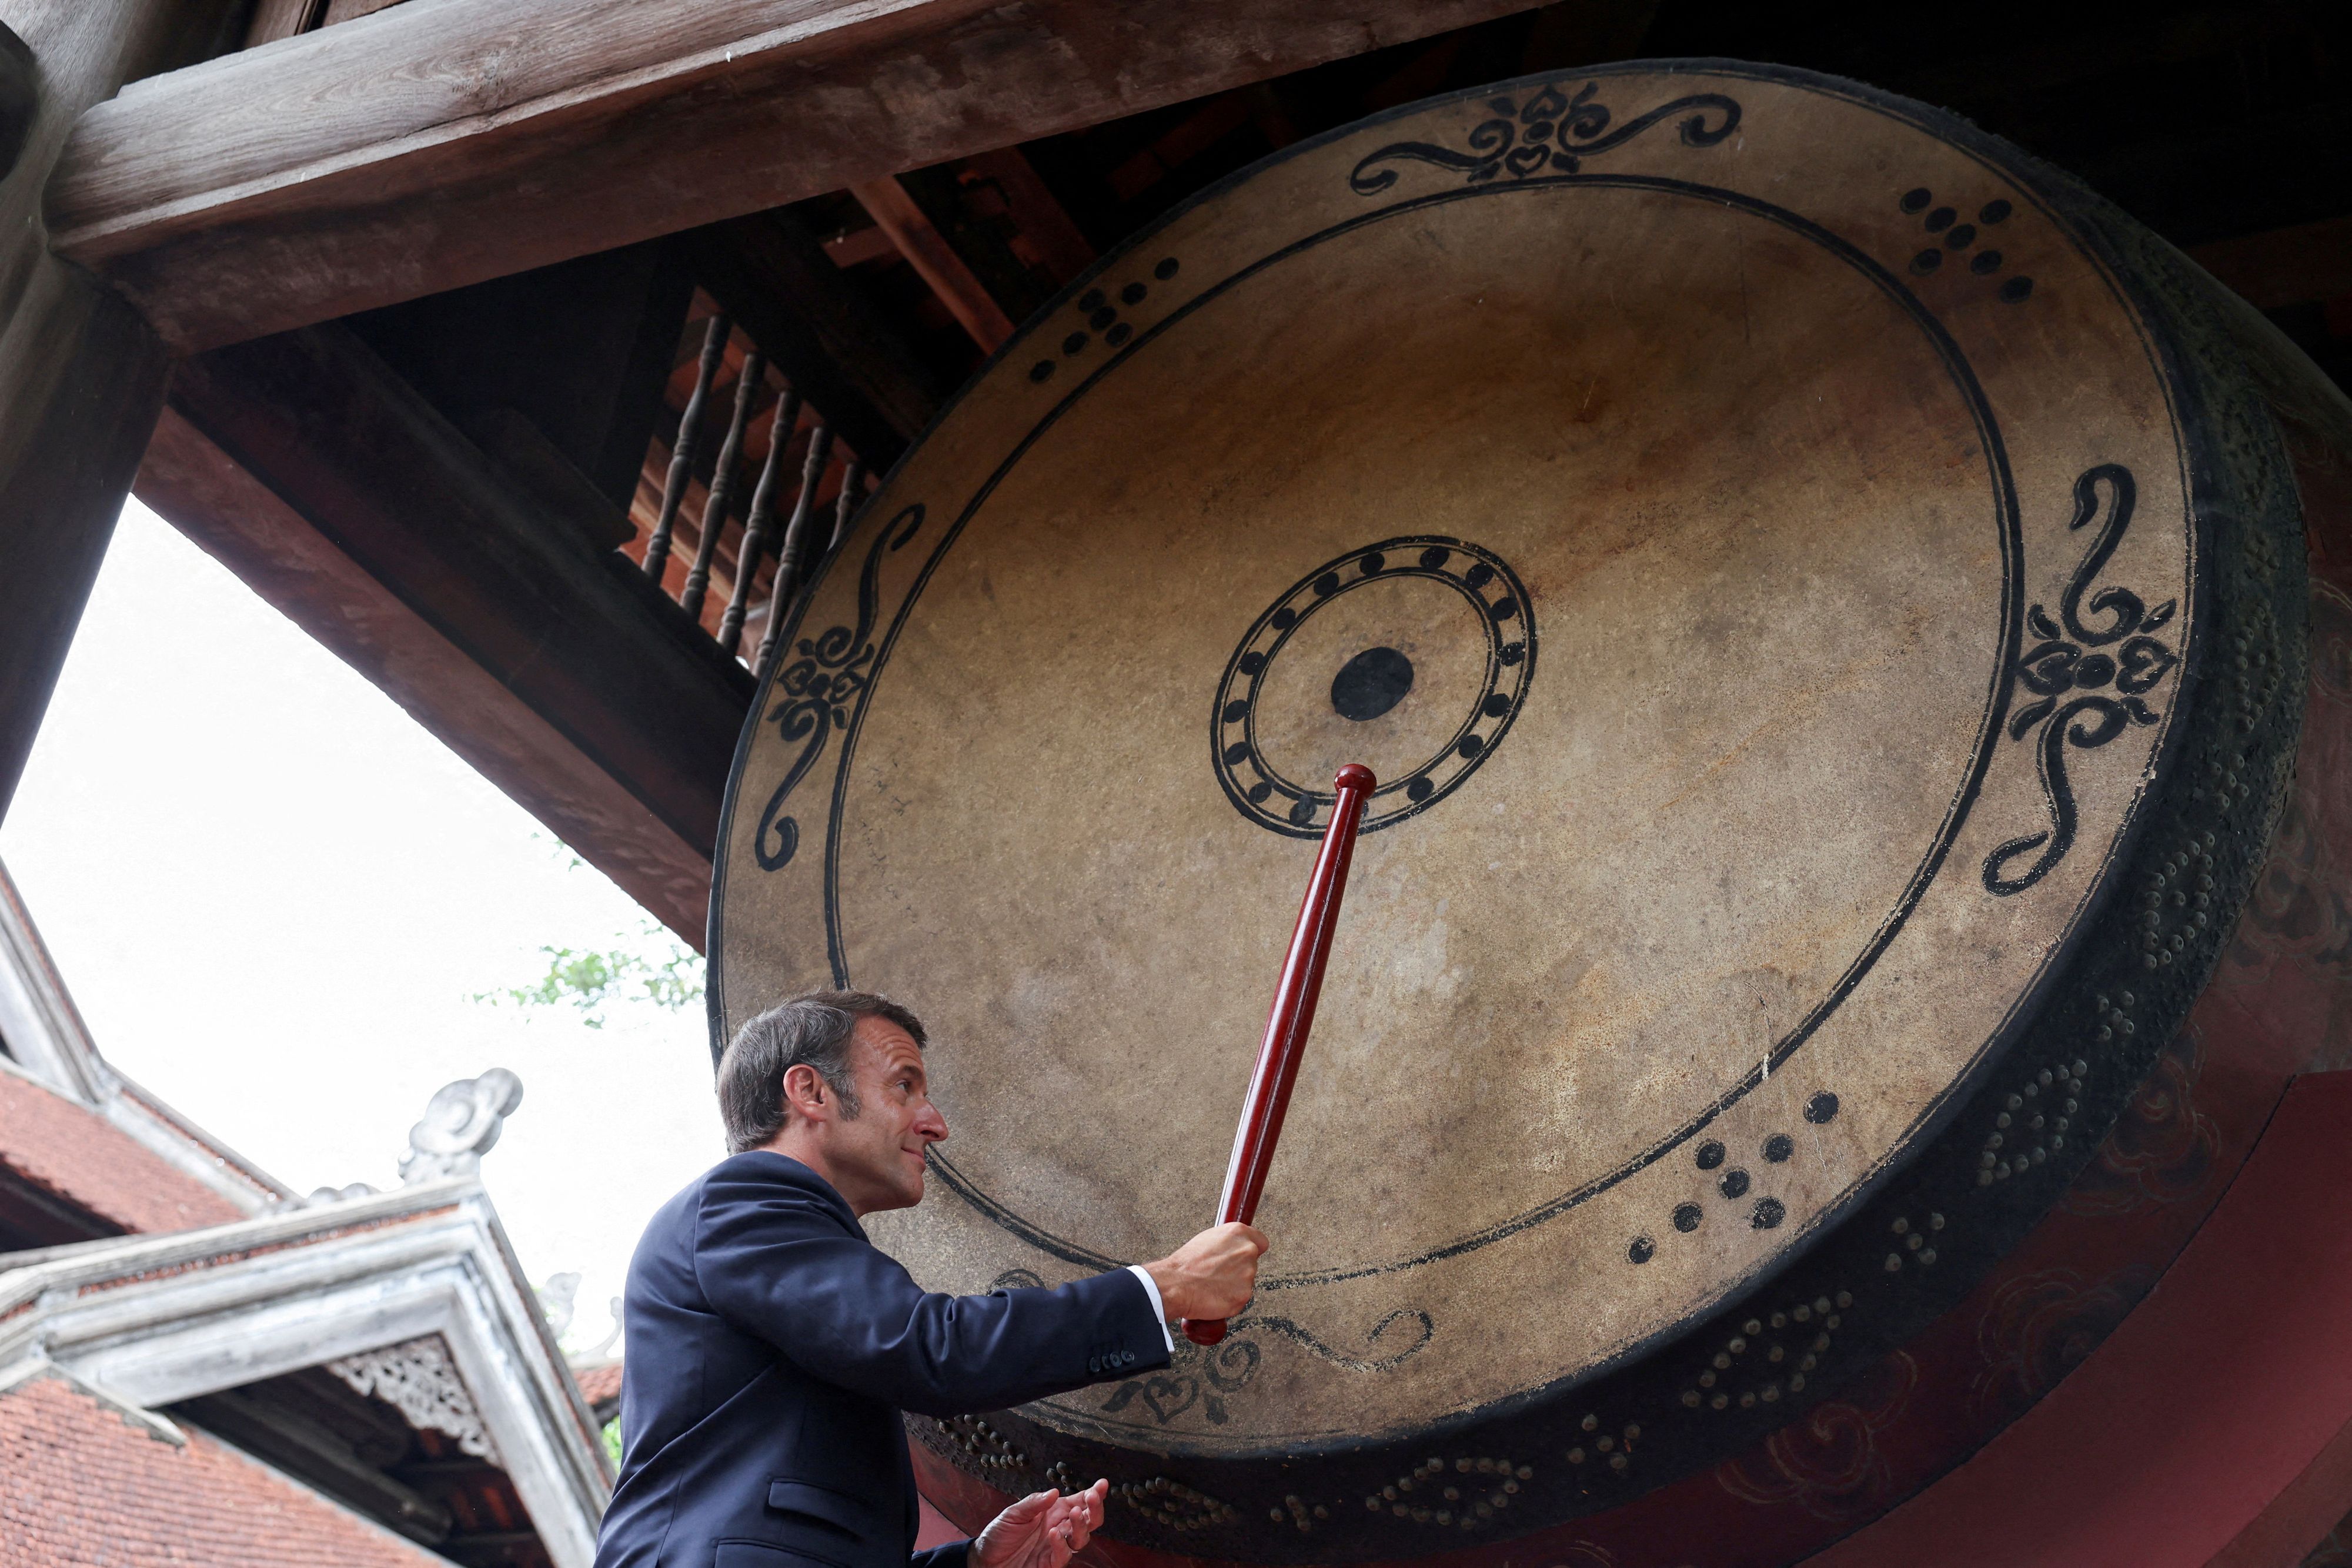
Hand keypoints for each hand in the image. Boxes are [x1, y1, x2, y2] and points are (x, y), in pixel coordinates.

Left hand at [971, 1480, 1107, 1567]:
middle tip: (1093, 1498)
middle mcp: (1059, 1528)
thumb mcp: (1013, 1513)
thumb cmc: (999, 1534)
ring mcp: (1056, 1547)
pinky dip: (1061, 1544)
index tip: (1102, 1484)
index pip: (1079, 1501)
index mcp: (1053, 1512)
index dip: (1093, 1493)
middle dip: (1095, 1508)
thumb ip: (1034, 1503)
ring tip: (1074, 1512)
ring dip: (1081, 1525)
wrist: (985, 1560)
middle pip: (1088, 1520)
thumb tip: (1055, 1492)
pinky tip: (1054, 1534)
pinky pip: (1063, 1555)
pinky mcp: (1050, 1563)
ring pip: (1081, 1538)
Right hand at [1142, 1221, 1267, 1322]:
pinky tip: (1215, 1295)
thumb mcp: (1207, 1239)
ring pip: (1246, 1282)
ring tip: (1213, 1285)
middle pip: (1252, 1264)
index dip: (1253, 1251)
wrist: (1176, 1284)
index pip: (1261, 1242)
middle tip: (1219, 1274)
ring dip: (1234, 1286)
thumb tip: (1233, 1247)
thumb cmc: (1186, 1263)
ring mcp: (1248, 1274)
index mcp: (1238, 1233)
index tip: (1245, 1258)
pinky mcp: (1244, 1295)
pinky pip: (1240, 1298)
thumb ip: (1228, 1242)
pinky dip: (1230, 1300)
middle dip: (1239, 1270)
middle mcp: (1247, 1251)